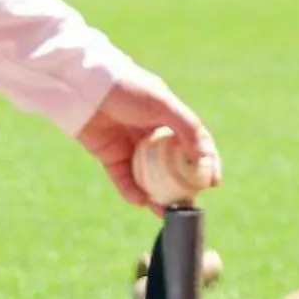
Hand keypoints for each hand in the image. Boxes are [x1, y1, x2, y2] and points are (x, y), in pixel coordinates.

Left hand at [75, 66, 219, 212]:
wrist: (85, 87)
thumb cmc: (128, 89)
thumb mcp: (162, 104)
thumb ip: (186, 128)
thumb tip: (204, 156)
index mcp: (170, 118)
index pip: (196, 143)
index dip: (207, 162)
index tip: (213, 183)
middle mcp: (153, 134)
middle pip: (173, 165)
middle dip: (182, 186)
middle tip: (189, 204)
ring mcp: (132, 146)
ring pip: (149, 176)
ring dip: (157, 194)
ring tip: (164, 211)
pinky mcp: (111, 155)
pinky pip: (124, 178)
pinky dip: (131, 191)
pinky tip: (140, 200)